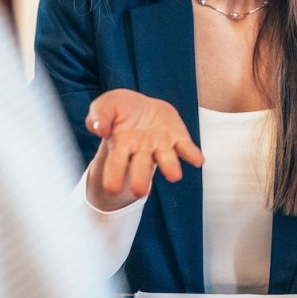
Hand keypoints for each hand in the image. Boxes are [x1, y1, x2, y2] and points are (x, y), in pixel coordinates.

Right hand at [85, 89, 203, 209]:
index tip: (112, 189)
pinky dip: (192, 154)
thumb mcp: (104, 106)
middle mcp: (142, 152)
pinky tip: (198, 160)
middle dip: (141, 179)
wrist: (140, 105)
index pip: (116, 164)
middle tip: (140, 192)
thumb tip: (100, 129)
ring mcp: (161, 146)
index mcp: (121, 147)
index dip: (113, 176)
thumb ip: (99, 116)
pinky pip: (186, 147)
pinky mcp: (177, 137)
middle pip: (141, 168)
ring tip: (174, 176)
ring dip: (170, 167)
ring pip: (166, 160)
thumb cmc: (118, 110)